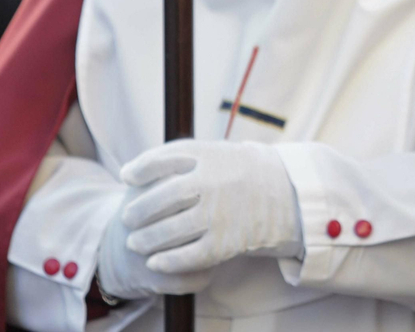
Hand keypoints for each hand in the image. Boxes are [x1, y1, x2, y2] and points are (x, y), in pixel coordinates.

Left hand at [97, 140, 300, 298]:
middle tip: (126, 218)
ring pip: (171, 229)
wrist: (288, 195)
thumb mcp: (217, 152)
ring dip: (147, 238)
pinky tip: (155, 262)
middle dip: (139, 210)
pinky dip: (168, 261)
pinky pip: (190, 256)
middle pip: (163, 198)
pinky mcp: (227, 242)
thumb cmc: (241, 172)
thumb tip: (131, 171)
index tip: (126, 176)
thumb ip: (179, 156)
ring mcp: (220, 213)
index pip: (163, 159)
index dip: (140, 168)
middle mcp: (213, 183)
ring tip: (134, 242)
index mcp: (209, 156)